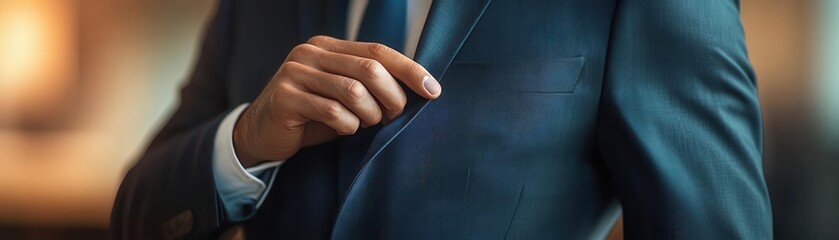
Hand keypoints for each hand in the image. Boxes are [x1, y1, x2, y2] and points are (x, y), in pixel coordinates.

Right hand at [233, 35, 441, 166]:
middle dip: (393, 96)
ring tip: (367, 124)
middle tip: (395, 116)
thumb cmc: (311, 115)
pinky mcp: (285, 97)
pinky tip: (344, 129)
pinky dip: (347, 125)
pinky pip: (331, 111)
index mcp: (329, 46)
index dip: (409, 69)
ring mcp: (295, 72)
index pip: (378, 51)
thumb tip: (417, 90)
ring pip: (353, 91)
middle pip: (370, 68)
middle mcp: (311, 53)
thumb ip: (369, 85)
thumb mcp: (342, 95)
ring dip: (370, 114)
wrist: (261, 133)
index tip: (433, 90)